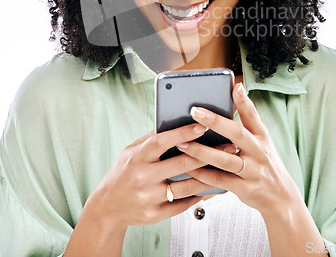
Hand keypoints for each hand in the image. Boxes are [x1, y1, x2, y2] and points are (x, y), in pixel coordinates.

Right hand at [84, 123, 214, 230]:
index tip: (202, 126)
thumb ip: (150, 138)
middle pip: (181, 164)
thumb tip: (172, 122)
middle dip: (207, 153)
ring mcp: (149, 197)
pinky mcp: (155, 214)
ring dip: (209, 176)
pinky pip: (183, 204)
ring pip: (187, 186)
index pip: (162, 142)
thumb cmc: (122, 173)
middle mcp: (143, 177)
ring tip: (225, 168)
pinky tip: (210, 188)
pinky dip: (198, 196)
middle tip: (228, 146)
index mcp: (137, 157)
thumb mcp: (130, 151)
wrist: (107, 207)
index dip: (183, 133)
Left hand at [177, 82, 299, 216]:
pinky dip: (203, 175)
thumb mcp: (261, 141)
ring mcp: (253, 171)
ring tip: (183, 143)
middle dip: (215, 122)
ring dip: (202, 152)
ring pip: (225, 159)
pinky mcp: (245, 189)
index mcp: (261, 136)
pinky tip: (189, 168)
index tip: (235, 87)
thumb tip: (229, 99)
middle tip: (194, 111)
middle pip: (237, 133)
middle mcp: (259, 151)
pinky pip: (220, 181)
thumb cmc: (264, 162)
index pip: (253, 115)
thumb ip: (245, 124)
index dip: (244, 101)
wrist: (280, 196)